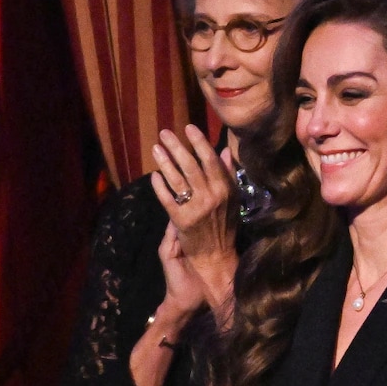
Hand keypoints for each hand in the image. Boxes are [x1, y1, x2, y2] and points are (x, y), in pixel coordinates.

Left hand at [151, 125, 239, 309]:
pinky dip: (160, 187)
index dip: (199, 143)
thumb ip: (228, 175)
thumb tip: (224, 152)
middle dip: (177, 147)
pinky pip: (168, 199)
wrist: (216, 258)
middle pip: (191, 166)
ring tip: (156, 148)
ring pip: (177, 180)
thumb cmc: (225, 226)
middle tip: (164, 133)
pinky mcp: (181, 221)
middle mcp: (212, 198)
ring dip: (165, 162)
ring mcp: (196, 209)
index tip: (189, 127)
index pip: (211, 160)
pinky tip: (154, 176)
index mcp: (226, 190)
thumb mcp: (232, 199)